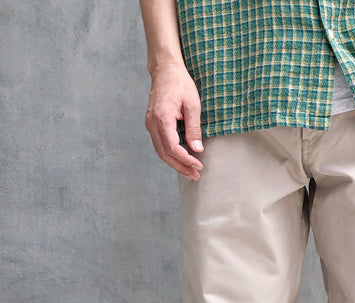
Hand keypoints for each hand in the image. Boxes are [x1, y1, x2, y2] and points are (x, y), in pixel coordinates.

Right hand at [145, 64, 203, 180]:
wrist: (165, 70)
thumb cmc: (180, 83)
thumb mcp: (192, 104)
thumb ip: (194, 128)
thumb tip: (197, 148)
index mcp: (162, 117)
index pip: (172, 147)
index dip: (186, 159)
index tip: (198, 165)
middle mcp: (152, 123)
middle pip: (165, 154)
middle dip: (181, 167)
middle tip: (195, 176)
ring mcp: (150, 124)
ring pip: (161, 151)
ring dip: (176, 164)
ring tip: (190, 172)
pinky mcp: (152, 124)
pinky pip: (160, 144)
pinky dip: (171, 155)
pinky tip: (182, 160)